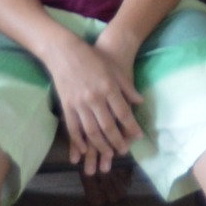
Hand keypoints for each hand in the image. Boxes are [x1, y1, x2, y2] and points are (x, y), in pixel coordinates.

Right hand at [49, 34, 147, 172]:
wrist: (65, 52)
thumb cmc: (93, 59)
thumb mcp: (114, 69)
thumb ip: (127, 87)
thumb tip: (140, 102)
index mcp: (109, 88)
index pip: (123, 113)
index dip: (132, 127)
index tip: (138, 136)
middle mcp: (95, 98)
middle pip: (108, 126)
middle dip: (117, 141)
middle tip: (124, 151)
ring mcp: (79, 103)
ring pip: (91, 131)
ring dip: (101, 145)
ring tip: (109, 153)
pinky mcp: (66, 106)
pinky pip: (73, 128)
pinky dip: (79, 140)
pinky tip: (86, 149)